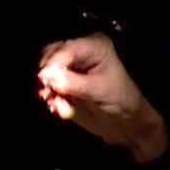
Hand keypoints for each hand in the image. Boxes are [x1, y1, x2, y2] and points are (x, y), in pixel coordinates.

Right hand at [36, 33, 167, 162]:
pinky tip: (60, 109)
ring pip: (46, 72)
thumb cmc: (120, 101)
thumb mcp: (99, 90)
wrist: (125, 122)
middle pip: (50, 56)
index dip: (52, 64)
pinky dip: (51, 98)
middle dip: (48, 77)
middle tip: (50, 95)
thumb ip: (73, 83)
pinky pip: (48, 87)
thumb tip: (47, 76)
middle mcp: (79, 51)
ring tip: (58, 107)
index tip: (44, 80)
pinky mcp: (64, 83)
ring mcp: (70, 66)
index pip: (66, 49)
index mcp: (94, 46)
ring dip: (48, 90)